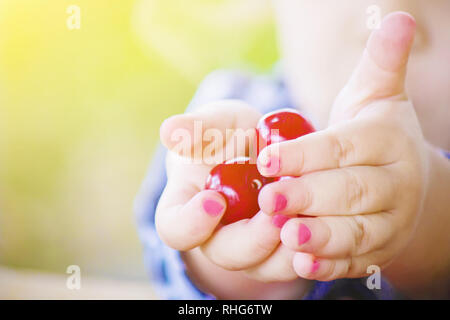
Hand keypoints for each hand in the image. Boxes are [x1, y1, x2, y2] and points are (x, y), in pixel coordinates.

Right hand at [157, 100, 301, 282]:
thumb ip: (195, 128)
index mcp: (188, 209)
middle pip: (226, 254)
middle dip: (252, 239)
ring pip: (266, 266)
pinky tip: (330, 226)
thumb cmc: (228, 135)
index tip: (214, 200)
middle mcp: (217, 235)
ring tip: (308, 220)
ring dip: (288, 249)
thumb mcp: (214, 125)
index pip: (176, 229)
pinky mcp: (284, 248)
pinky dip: (315, 248)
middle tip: (275, 215)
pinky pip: (299, 260)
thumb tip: (169, 130)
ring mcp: (253, 247)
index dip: (191, 223)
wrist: (262, 145)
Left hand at [256, 12, 429, 280]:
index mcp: (386, 142)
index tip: (268, 157)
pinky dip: (331, 266)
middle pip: (351, 192)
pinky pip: (357, 261)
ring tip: (287, 236)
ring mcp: (390, 221)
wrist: (403, 179)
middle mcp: (394, 184)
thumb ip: (380, 64)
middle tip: (270, 199)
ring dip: (322, 237)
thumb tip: (397, 17)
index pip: (344, 147)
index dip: (307, 154)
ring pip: (357, 232)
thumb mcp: (375, 97)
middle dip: (309, 197)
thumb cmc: (374, 135)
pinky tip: (303, 265)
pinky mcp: (379, 250)